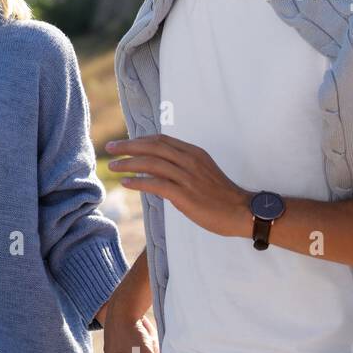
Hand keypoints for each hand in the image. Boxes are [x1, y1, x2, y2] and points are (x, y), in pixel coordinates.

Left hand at [106, 135, 253, 238]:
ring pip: (151, 163)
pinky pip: (156, 184)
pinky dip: (138, 181)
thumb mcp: (202, 172)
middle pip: (153, 147)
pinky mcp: (184, 194)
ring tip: (113, 166)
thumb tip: (157, 170)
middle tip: (110, 148)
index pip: (161, 140)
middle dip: (128, 146)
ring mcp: (187, 177)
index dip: (140, 140)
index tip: (124, 143)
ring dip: (128, 163)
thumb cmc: (221, 195)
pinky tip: (126, 183)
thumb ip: (182, 167)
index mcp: (194, 153)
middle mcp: (189, 160)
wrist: (242, 212)